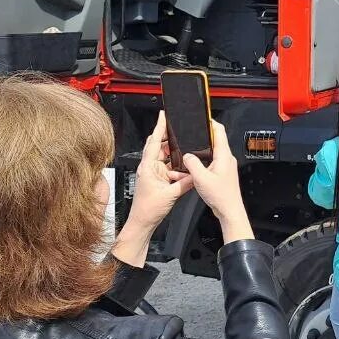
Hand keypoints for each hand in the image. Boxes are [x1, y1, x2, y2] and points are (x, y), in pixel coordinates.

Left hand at [113, 112, 193, 266]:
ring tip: (187, 156)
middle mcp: (149, 168)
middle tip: (182, 134)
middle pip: (161, 148)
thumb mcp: (171, 194)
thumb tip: (196, 174)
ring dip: (176, 158)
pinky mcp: (157, 180)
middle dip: (171, 142)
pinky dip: (177, 169)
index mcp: (148, 166)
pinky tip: (185, 171)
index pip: (153, 141)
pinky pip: (169, 170)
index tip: (164, 114)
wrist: (142, 224)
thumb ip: (186, 182)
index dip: (159, 126)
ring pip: (167, 159)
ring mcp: (152, 174)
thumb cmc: (148, 210)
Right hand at [182, 121, 253, 243]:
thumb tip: (187, 155)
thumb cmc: (221, 196)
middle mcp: (226, 158)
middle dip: (203, 136)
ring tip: (190, 149)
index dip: (211, 122)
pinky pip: (211, 163)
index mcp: (224, 155)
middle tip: (192, 133)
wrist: (229, 210)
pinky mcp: (222, 173)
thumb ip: (192, 164)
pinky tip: (194, 167)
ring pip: (212, 152)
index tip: (203, 117)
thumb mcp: (201, 178)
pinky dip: (202, 162)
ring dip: (201, 150)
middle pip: (215, 140)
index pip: (219, 131)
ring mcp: (225, 166)